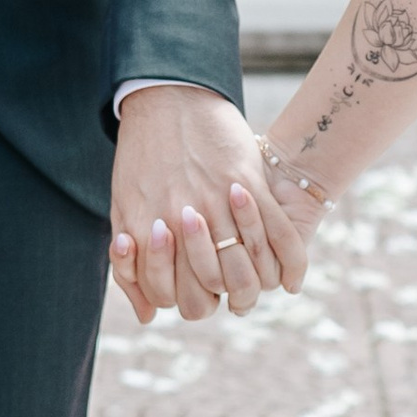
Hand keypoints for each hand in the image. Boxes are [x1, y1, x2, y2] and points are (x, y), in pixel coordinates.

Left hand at [109, 86, 313, 323]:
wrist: (168, 98)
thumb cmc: (141, 156)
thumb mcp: (124, 211)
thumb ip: (132, 267)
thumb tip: (146, 318)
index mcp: (150, 232)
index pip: (174, 298)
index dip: (190, 301)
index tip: (203, 292)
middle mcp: (184, 224)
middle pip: (213, 291)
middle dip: (223, 297)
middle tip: (231, 288)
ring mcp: (218, 204)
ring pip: (249, 268)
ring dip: (256, 281)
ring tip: (258, 280)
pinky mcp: (248, 182)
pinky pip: (278, 236)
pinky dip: (291, 265)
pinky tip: (291, 281)